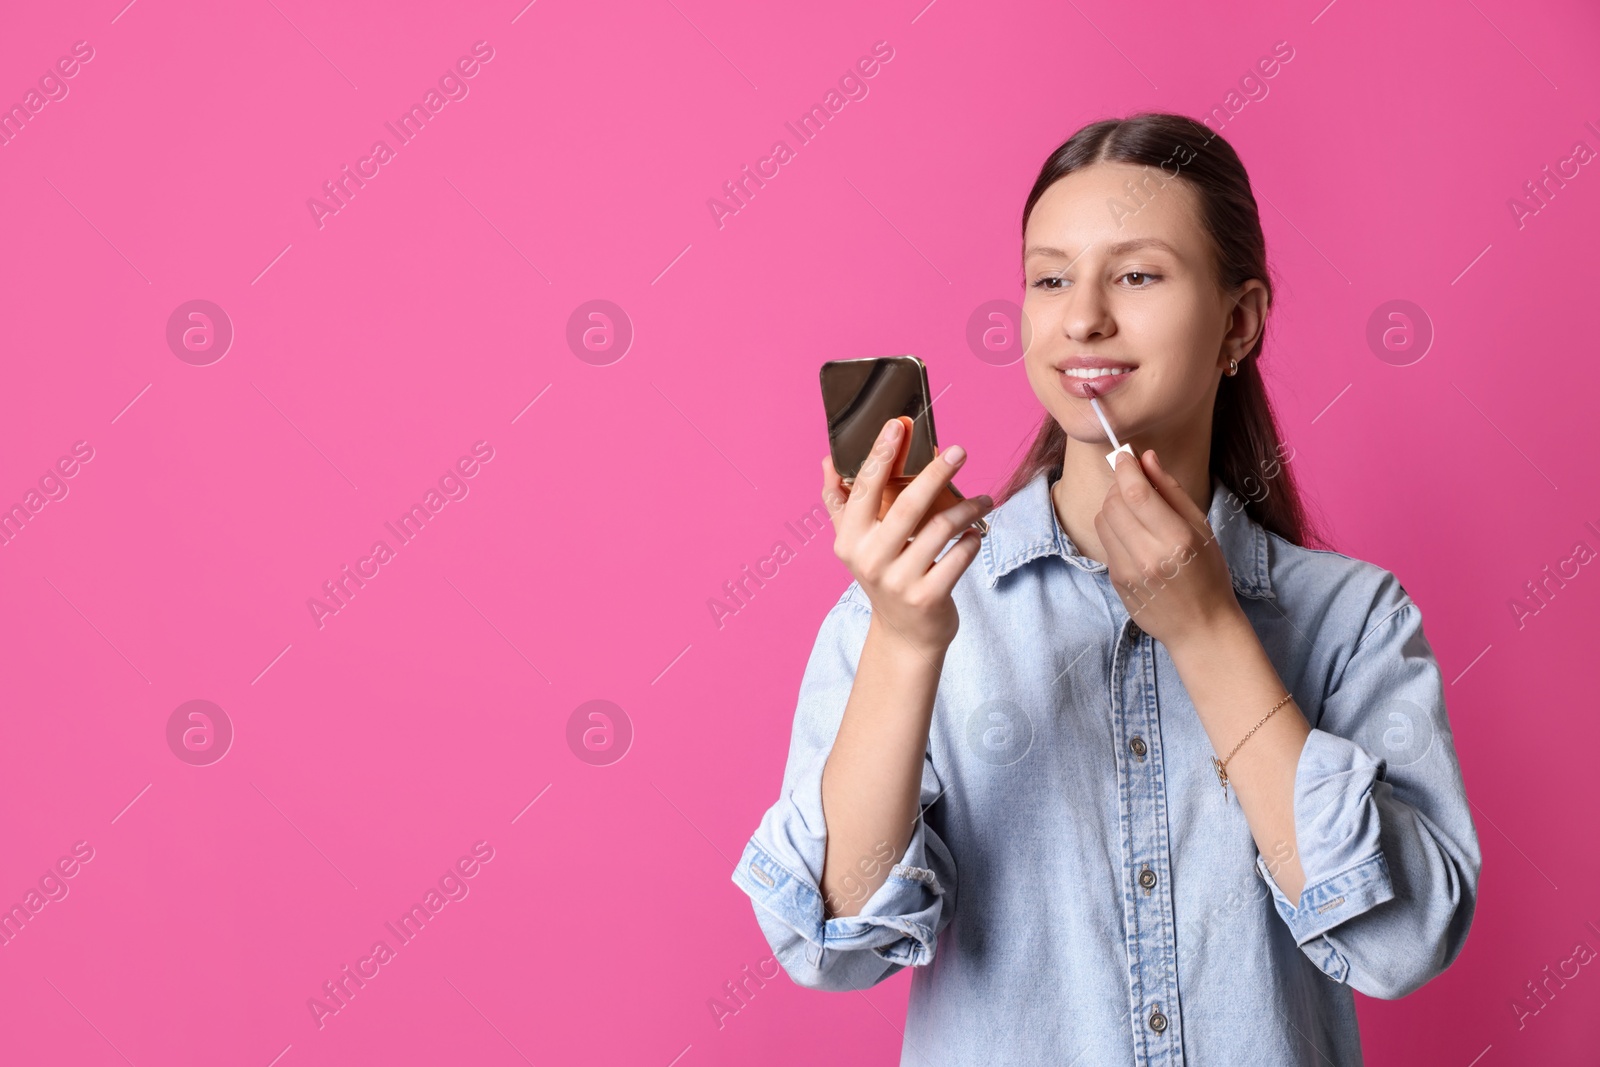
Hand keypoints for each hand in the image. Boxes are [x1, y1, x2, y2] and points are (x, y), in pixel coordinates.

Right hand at [822, 418, 994, 661]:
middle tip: (959, 450)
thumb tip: (827, 460)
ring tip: (984, 499)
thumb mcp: (855, 543)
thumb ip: (841, 502)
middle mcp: (870, 559)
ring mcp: (898, 580)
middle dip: (936, 473)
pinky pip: (959, 557)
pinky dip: (972, 541)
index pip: (864, 488)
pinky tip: (976, 534)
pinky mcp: (928, 597)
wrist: (904, 634)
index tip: (898, 425)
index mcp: (850, 540)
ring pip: (940, 529)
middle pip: (907, 505)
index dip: (880, 455)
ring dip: (968, 509)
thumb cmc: (884, 576)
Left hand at [1094, 448, 1241, 647]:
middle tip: (1135, 486)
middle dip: (1120, 486)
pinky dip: (1115, 530)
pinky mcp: (1115, 581)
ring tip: (1136, 513)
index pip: (1136, 494)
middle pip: (1113, 503)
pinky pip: (1105, 542)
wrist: (1200, 626)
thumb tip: (1147, 457)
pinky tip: (1134, 538)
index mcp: (1176, 539)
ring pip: (1102, 520)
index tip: (1124, 455)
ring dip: (1113, 507)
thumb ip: (1171, 490)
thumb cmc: (1208, 574)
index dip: (1125, 469)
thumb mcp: (1201, 528)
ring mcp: (1128, 571)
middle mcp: (1148, 555)